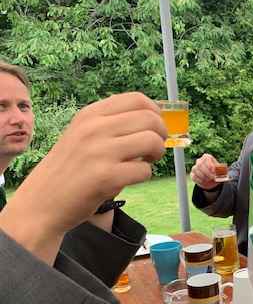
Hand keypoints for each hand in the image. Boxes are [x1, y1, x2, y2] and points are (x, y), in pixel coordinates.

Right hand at [0, 92, 165, 263]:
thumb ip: (113, 124)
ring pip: (152, 141)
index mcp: (90, 115)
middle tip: (152, 150)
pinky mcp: (106, 177)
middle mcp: (94, 128)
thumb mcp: (84, 136)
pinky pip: (144, 170)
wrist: (41, 203)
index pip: (138, 100)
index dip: (156, 114)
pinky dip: (144, 176)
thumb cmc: (70, 170)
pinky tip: (129, 178)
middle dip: (161, 136)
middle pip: (151, 119)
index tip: (154, 128)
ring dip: (156, 154)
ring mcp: (99, 152)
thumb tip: (158, 118)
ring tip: (144, 162)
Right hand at [190, 154, 220, 189]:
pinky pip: (194, 176)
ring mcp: (195, 167)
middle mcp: (199, 161)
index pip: (207, 158)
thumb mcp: (221, 171)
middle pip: (200, 164)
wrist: (212, 180)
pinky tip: (205, 182)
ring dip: (203, 176)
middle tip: (212, 177)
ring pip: (196, 170)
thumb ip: (221, 170)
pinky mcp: (192, 174)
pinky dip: (200, 180)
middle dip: (207, 172)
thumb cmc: (217, 173)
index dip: (210, 164)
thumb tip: (221, 172)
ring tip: (209, 180)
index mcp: (207, 157)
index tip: (214, 170)